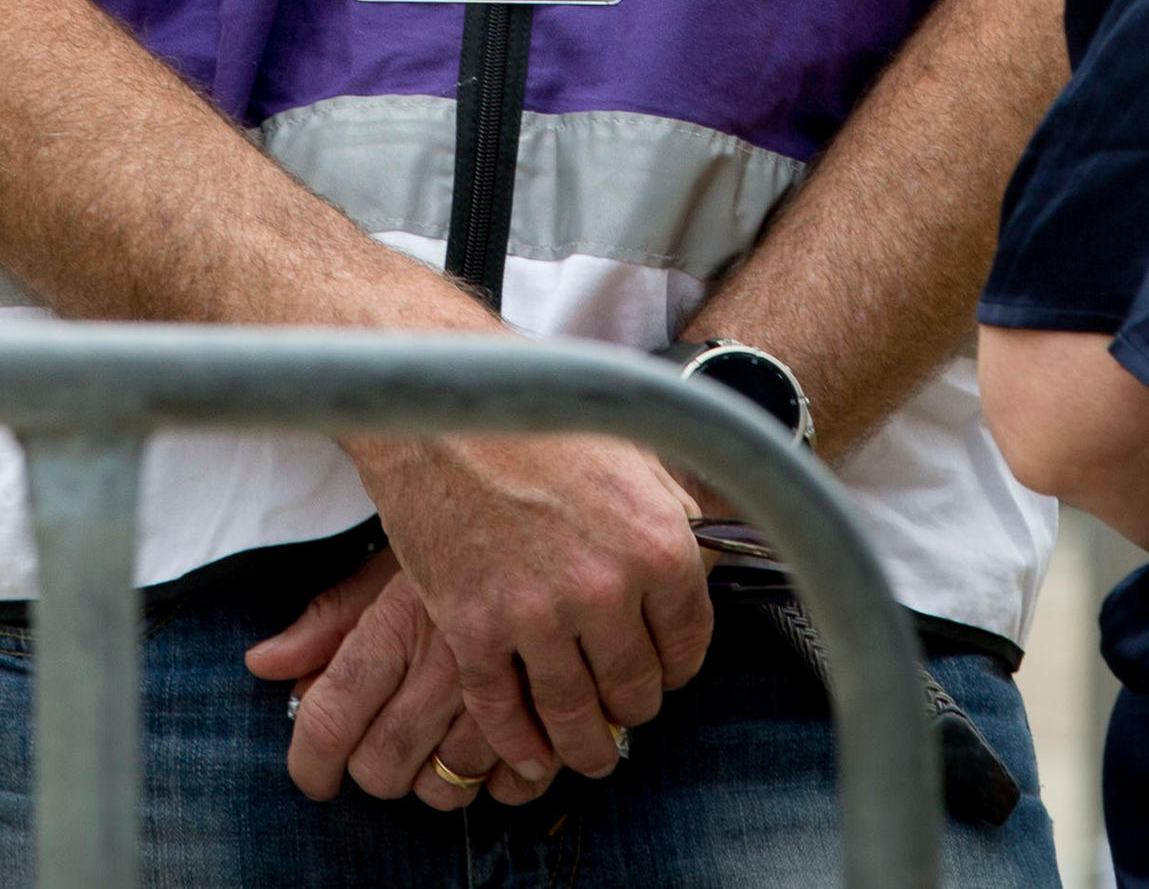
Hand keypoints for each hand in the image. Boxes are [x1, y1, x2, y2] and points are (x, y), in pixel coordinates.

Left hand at [250, 552, 560, 809]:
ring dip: (433, 777)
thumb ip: (329, 617)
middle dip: (371, 769)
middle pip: (383, 766)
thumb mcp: (390, 559)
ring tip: (441, 738)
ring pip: (446, 787)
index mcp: (399, 621)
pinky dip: (498, 782)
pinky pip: (514, 788)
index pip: (332, 717)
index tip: (312, 778)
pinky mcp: (563, 714)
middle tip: (383, 744)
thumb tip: (263, 666)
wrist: (563, 503)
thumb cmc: (466, 536)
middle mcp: (448, 664)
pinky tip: (496, 746)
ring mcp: (509, 694)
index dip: (310, 763)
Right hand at [332, 429, 711, 793]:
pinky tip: (529, 754)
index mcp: (658, 544)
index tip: (661, 672)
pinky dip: (518, 742)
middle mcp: (606, 588)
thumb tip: (706, 561)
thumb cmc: (541, 415)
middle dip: (632, 706)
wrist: (442, 396)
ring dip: (584, 746)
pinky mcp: (472, 626)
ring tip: (587, 754)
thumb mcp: (633, 450)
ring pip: (573, 715)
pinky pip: (502, 711)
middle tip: (621, 708)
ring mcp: (536, 613)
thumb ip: (670, 513)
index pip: (687, 646)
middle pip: (635, 689)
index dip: (675, 667)